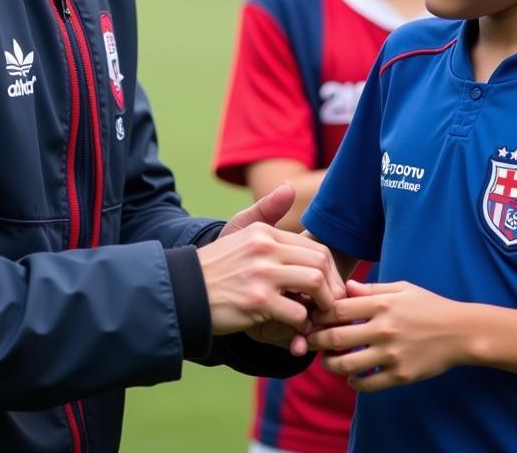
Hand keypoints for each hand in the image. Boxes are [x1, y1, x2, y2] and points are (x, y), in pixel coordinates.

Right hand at [200, 184, 343, 346]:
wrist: (184, 291)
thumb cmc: (216, 265)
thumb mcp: (239, 230)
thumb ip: (266, 210)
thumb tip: (291, 187)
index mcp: (265, 232)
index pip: (315, 247)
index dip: (330, 271)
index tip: (330, 289)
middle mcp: (265, 248)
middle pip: (320, 262)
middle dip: (332, 287)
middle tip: (331, 305)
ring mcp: (262, 274)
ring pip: (315, 283)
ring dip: (323, 304)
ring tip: (318, 316)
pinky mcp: (257, 300)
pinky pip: (297, 312)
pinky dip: (303, 325)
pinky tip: (298, 330)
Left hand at [309, 279, 464, 390]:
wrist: (460, 332)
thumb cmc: (428, 305)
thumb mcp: (401, 288)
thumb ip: (371, 288)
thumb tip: (344, 287)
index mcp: (382, 304)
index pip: (338, 309)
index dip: (320, 314)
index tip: (314, 317)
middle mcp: (383, 330)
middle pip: (336, 337)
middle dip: (316, 340)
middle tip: (308, 341)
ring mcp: (391, 355)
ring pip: (347, 364)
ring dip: (330, 364)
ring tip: (326, 361)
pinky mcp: (400, 375)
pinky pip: (368, 384)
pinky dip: (354, 382)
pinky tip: (350, 378)